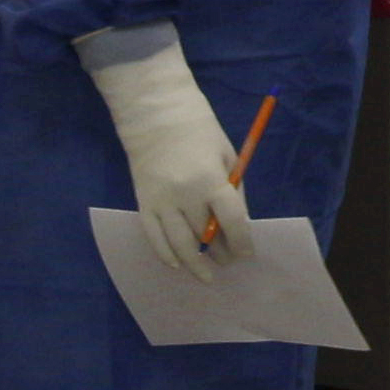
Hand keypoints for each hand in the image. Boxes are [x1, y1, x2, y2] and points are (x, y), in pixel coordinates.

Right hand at [88, 38, 249, 276]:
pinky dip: (166, 255)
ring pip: (179, 245)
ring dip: (194, 264)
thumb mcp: (227, 157)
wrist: (156, 115)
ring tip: (206, 274)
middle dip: (220, 254)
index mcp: (211, 180)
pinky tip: (177, 265)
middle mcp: (185, 195)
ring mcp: (161, 201)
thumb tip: (238, 228)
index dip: (242, 242)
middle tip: (227, 262)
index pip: (232, 222)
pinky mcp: (143, 203)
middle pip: (205, 237)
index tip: (246, 254)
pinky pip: (153, 238)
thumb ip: (234, 192)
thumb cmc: (200, 132)